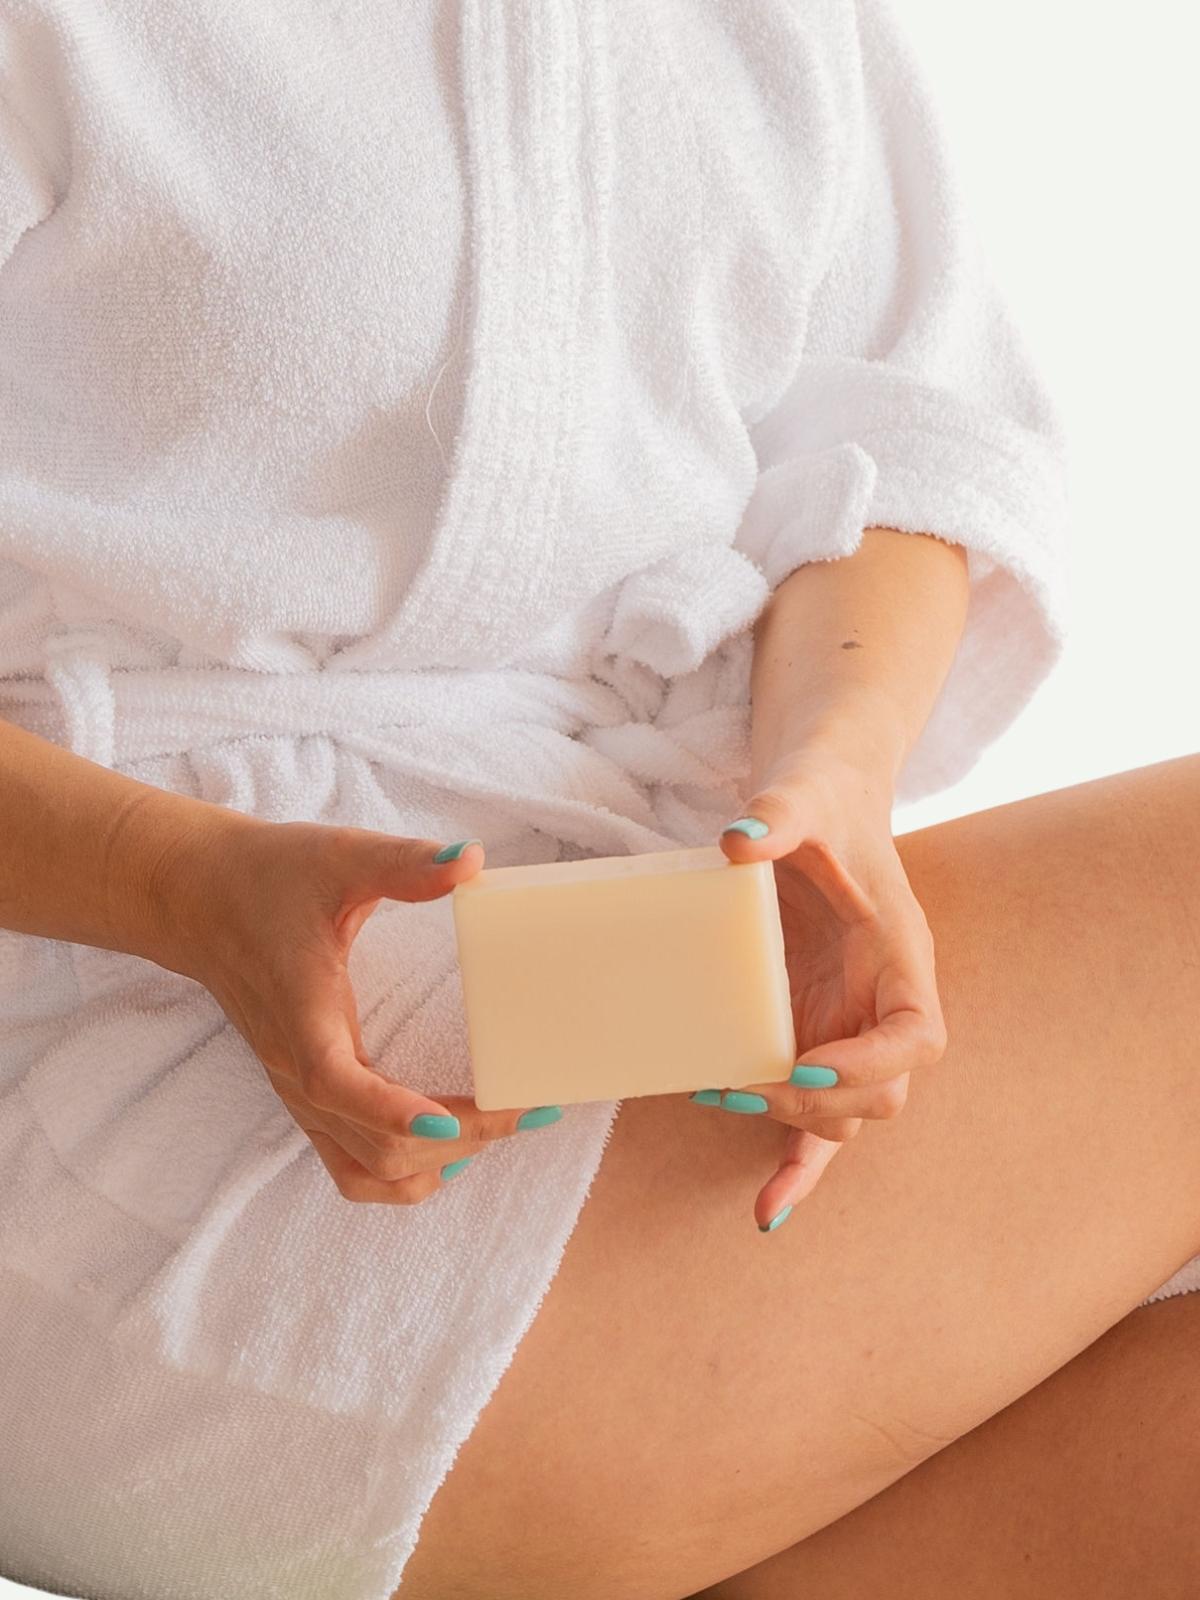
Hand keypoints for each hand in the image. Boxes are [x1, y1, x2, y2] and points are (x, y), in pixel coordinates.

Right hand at [154, 815, 560, 1203]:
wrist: (198, 898)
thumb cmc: (268, 877)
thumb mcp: (338, 855)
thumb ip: (403, 863)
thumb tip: (470, 861)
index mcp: (301, 1016)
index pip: (337, 1085)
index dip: (391, 1112)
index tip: (446, 1118)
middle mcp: (297, 1070)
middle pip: (373, 1146)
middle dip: (458, 1137)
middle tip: (531, 1107)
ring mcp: (299, 1092)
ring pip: (364, 1171)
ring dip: (434, 1164)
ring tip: (500, 1127)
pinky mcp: (305, 1095)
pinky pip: (351, 1165)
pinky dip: (401, 1174)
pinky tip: (450, 1146)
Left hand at [698, 746, 947, 1228]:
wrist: (818, 801)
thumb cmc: (823, 798)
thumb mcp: (806, 793)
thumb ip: (782, 813)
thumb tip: (737, 841)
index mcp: (901, 957)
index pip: (916, 1039)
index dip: (867, 1067)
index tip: (802, 1065)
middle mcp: (881, 1005)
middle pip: (878, 1095)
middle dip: (811, 1103)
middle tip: (734, 1084)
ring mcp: (845, 1029)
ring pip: (841, 1118)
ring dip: (788, 1127)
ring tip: (714, 1097)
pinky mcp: (807, 1039)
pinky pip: (811, 1122)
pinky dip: (794, 1169)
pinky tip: (765, 1212)